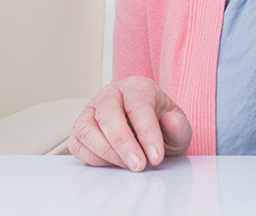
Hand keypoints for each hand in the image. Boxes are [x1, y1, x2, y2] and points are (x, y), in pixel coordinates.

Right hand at [68, 77, 190, 169]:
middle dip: (123, 143)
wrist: (147, 130)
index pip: (137, 105)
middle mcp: (110, 94)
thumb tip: (171, 122)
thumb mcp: (178, 126)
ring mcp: (91, 110)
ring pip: (86, 128)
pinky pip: (77, 144)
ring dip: (106, 152)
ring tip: (127, 167)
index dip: (146, 132)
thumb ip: (177, 125)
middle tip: (138, 165)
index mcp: (136, 87)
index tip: (156, 157)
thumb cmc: (161, 125)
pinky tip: (113, 165)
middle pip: (108, 114)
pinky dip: (93, 158)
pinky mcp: (80, 128)